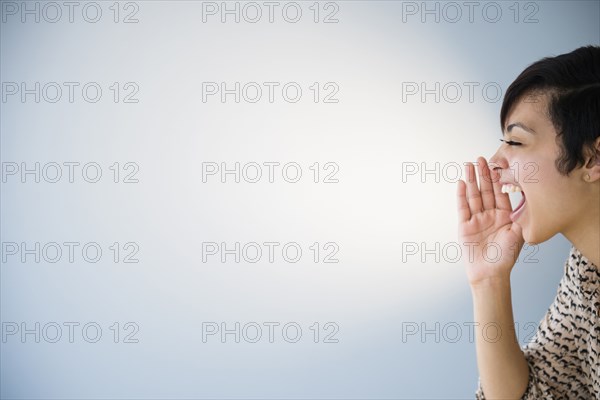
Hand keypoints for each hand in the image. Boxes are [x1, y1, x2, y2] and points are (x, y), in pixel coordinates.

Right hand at [457, 157, 523, 286]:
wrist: (491, 274)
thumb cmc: (506, 257)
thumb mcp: (519, 233)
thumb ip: (519, 213)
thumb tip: (523, 193)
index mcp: (504, 216)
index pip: (500, 193)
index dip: (497, 179)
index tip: (496, 164)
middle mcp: (489, 215)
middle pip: (485, 191)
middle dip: (482, 174)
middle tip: (479, 159)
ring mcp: (476, 220)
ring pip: (473, 196)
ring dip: (471, 180)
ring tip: (468, 166)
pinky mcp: (464, 226)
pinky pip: (462, 207)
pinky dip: (462, 195)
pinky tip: (462, 183)